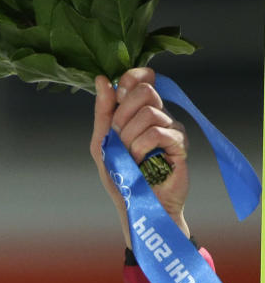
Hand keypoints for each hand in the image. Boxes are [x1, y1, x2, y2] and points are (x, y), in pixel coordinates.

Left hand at [89, 67, 189, 247]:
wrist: (137, 205)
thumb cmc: (121, 176)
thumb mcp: (102, 143)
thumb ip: (103, 112)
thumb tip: (101, 79)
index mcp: (140, 111)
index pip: (142, 77)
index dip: (131, 78)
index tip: (118, 95)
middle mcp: (159, 115)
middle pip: (145, 90)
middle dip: (122, 116)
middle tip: (119, 139)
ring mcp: (172, 128)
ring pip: (149, 113)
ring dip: (129, 138)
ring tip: (131, 157)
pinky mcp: (180, 144)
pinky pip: (157, 132)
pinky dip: (141, 148)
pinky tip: (141, 161)